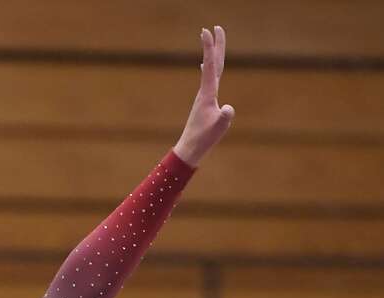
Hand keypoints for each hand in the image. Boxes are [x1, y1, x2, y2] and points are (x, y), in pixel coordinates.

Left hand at [173, 25, 234, 166]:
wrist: (189, 150)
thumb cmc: (203, 140)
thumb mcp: (218, 128)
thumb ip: (225, 117)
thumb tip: (228, 108)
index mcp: (208, 94)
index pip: (211, 65)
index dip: (210, 47)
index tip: (208, 30)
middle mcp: (204, 91)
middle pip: (213, 63)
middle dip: (215, 45)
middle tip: (216, 27)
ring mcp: (204, 97)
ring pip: (211, 70)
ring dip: (213, 54)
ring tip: (213, 42)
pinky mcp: (204, 103)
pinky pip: (209, 79)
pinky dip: (209, 68)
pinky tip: (205, 66)